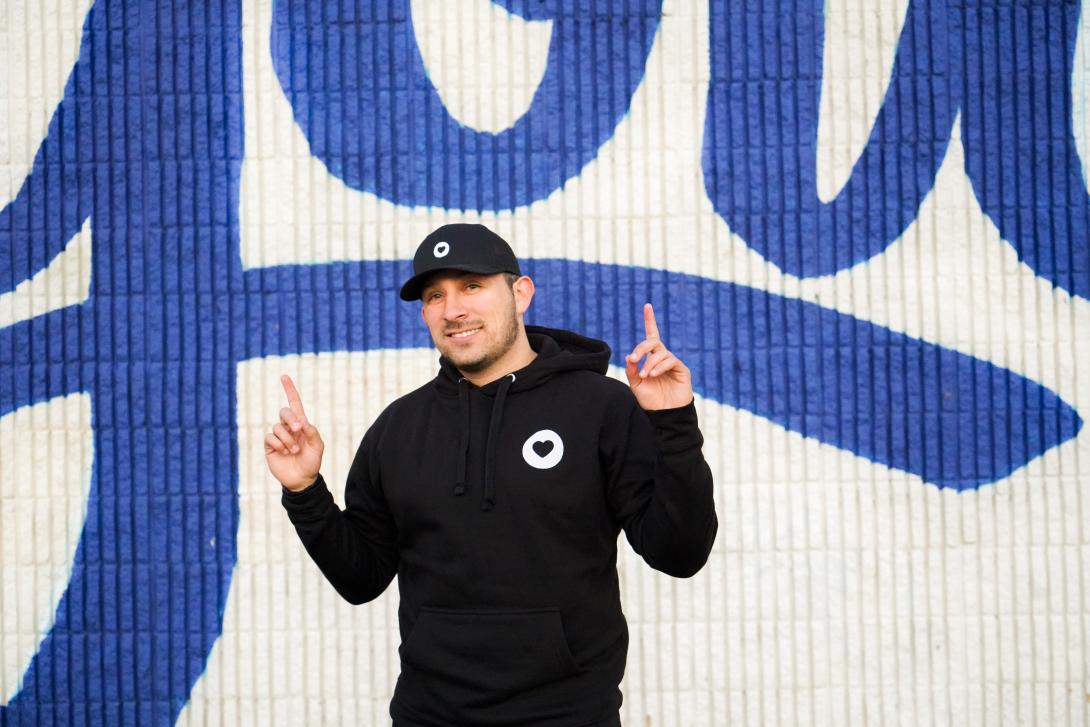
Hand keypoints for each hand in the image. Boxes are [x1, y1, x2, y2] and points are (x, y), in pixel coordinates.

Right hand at [265, 374, 324, 491]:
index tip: (284, 376)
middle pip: (284, 412)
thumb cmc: (312, 462)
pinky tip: (285, 452)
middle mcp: (288, 428)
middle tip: (299, 430)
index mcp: (301, 424)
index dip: (289, 390)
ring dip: (288, 439)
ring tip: (295, 451)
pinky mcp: (270, 446)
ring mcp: (278, 436)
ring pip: (277, 427)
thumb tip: (302, 421)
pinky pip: (270, 437)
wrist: (302, 479)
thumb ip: (313, 432)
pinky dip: (279, 444)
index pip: (294, 404)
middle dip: (291, 419)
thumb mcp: (318, 446)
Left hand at [624, 303, 692, 410]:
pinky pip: (670, 360)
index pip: (651, 336)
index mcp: (651, 358)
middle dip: (642, 348)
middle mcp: (662, 357)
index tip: (647, 306)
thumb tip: (629, 356)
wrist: (664, 414)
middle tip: (634, 358)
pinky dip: (659, 366)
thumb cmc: (651, 400)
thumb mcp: (636, 384)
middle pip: (653, 342)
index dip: (650, 320)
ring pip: (660, 353)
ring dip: (649, 363)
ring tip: (645, 376)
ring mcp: (672, 363)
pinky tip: (653, 374)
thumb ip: (632, 370)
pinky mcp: (681, 369)